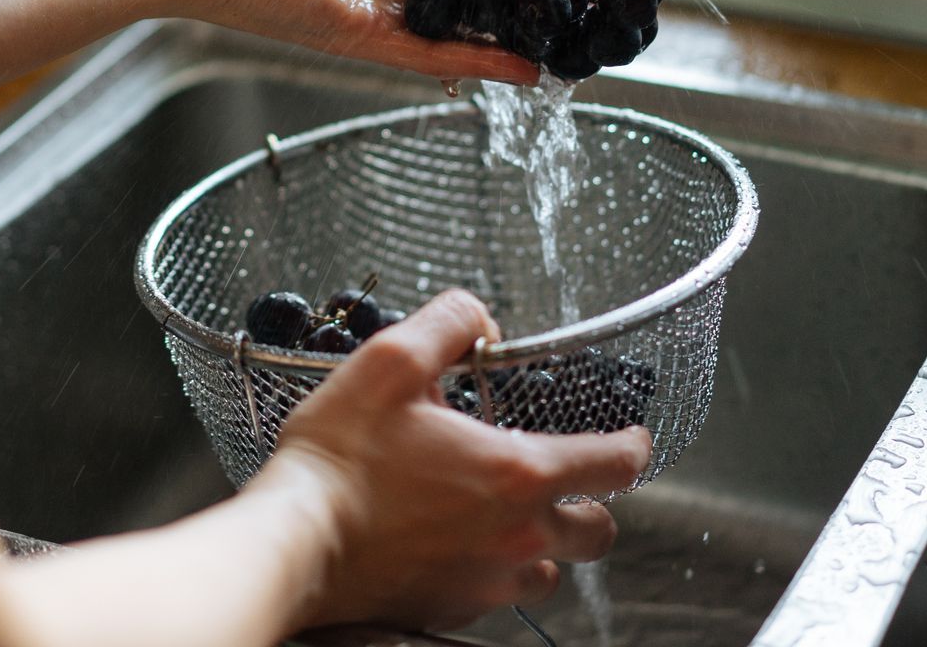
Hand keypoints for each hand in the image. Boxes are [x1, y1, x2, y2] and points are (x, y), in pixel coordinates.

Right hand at [251, 290, 649, 632]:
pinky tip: (458, 541)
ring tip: (506, 512)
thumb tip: (478, 318)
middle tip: (565, 478)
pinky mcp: (452, 608)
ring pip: (551, 571)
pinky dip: (495, 568)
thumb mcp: (391, 362)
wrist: (294, 544)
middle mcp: (515, 536)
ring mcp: (486, 581)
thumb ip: (449, 323)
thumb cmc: (339, 459)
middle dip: (592, 503)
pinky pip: (500, 595)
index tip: (629, 437)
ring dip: (544, 543)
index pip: (614, 464)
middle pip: (598, 531)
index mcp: (516, 473)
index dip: (632, 445)